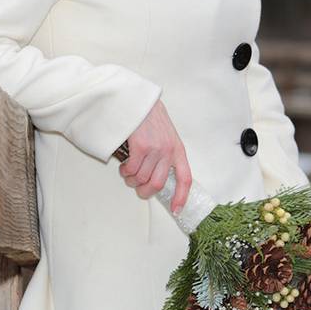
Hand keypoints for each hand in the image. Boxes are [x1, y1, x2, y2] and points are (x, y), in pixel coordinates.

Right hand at [118, 98, 191, 213]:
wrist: (138, 100)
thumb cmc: (150, 117)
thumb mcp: (166, 136)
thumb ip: (166, 155)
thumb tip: (158, 177)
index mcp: (178, 150)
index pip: (185, 179)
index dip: (181, 197)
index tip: (176, 209)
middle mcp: (169, 151)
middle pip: (158, 184)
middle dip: (145, 192)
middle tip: (138, 189)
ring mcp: (155, 149)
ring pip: (142, 178)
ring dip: (131, 180)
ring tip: (128, 172)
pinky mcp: (141, 147)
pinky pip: (131, 170)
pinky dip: (125, 172)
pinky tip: (124, 165)